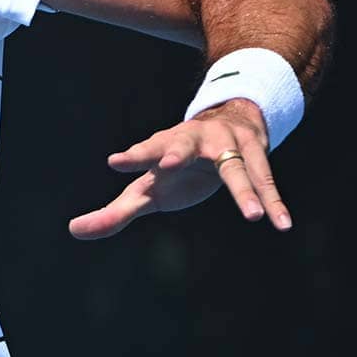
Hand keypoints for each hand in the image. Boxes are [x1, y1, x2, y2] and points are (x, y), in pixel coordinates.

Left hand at [67, 98, 290, 239]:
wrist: (228, 125)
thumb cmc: (176, 167)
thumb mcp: (147, 189)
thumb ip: (115, 212)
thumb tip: (73, 231)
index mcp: (163, 146)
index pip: (144, 150)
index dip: (132, 156)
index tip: (115, 162)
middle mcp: (193, 139)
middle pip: (183, 143)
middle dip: (175, 152)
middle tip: (166, 166)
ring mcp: (226, 143)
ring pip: (235, 168)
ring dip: (244, 191)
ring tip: (253, 218)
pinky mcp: (255, 151)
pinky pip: (265, 180)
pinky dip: (274, 203)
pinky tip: (282, 224)